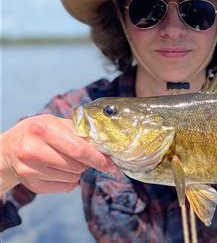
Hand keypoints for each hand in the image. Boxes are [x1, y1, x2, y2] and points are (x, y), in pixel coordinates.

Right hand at [1, 114, 116, 193]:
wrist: (9, 149)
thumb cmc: (40, 133)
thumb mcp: (56, 123)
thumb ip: (80, 132)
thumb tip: (106, 147)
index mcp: (43, 129)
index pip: (79, 149)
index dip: (99, 159)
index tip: (111, 165)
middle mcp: (33, 149)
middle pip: (77, 166)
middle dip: (87, 164)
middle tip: (82, 158)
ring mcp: (29, 169)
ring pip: (72, 178)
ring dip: (77, 172)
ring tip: (67, 162)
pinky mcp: (31, 184)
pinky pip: (64, 188)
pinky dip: (69, 182)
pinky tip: (59, 171)